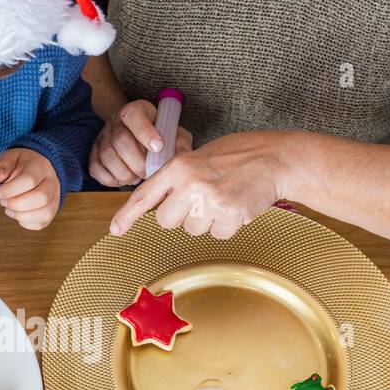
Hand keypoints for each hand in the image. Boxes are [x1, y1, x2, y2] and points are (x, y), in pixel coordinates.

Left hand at [0, 147, 60, 229]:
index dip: (10, 190)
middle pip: (41, 198)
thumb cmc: (21, 164)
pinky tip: (17, 214)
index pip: (30, 180)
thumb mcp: (9, 157)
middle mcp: (52, 182)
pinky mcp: (52, 211)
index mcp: (40, 166)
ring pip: (45, 213)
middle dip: (16, 204)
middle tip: (2, 202)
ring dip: (22, 216)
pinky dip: (27, 223)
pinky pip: (43, 223)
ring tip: (8, 209)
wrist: (37, 168)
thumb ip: (2, 165)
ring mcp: (55, 198)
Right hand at [89, 99, 192, 186]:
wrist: (141, 138)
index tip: (158, 147)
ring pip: (107, 157)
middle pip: (120, 141)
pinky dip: (112, 179)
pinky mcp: (93, 154)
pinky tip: (125, 179)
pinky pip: (96, 169)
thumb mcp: (174, 134)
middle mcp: (115, 121)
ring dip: (125, 173)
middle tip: (149, 172)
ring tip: (138, 177)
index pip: (134, 117)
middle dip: (137, 162)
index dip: (145, 132)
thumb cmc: (160, 137)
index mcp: (136, 110)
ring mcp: (102, 138)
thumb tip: (179, 154)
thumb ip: (179, 142)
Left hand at [109, 131, 285, 238]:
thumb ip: (177, 178)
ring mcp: (209, 201)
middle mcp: (190, 184)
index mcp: (179, 166)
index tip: (115, 230)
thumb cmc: (238, 155)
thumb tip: (161, 204)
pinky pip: (217, 234)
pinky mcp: (229, 215)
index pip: (145, 195)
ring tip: (224, 197)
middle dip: (181, 216)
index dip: (127, 215)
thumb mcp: (199, 157)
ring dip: (206, 220)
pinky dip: (226, 225)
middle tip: (201, 199)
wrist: (274, 158)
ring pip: (192, 229)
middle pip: (167, 222)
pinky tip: (236, 205)